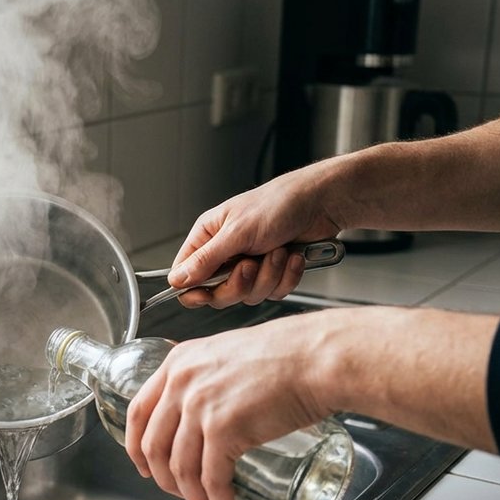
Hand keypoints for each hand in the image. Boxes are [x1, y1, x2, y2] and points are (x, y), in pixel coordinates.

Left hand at [123, 313, 333, 499]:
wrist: (317, 357)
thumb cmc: (288, 355)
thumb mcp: (229, 355)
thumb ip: (209, 379)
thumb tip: (207, 414)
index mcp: (178, 364)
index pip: (138, 413)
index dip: (137, 447)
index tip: (146, 466)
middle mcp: (181, 384)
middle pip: (153, 446)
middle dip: (165, 480)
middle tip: (183, 494)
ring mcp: (199, 407)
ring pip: (180, 469)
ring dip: (194, 498)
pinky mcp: (223, 428)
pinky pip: (211, 478)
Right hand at [169, 165, 343, 308]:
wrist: (322, 203)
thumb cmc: (279, 204)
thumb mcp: (237, 232)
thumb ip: (205, 260)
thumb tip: (177, 279)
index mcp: (209, 237)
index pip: (185, 274)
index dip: (192, 290)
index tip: (204, 295)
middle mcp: (227, 253)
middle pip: (217, 293)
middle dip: (239, 284)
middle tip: (250, 265)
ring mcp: (250, 265)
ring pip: (248, 295)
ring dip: (268, 276)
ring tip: (278, 251)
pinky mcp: (274, 273)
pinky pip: (273, 293)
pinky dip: (286, 277)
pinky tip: (292, 257)